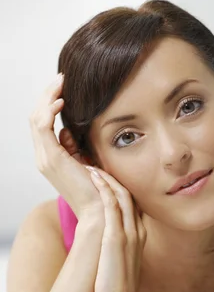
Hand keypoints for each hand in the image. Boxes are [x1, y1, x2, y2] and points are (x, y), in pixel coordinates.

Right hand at [29, 74, 105, 219]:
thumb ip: (74, 148)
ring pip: (36, 118)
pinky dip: (49, 110)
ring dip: (47, 97)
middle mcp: (43, 157)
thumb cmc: (98, 191)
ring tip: (60, 83)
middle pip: (36, 117)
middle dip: (46, 95)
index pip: (42, 124)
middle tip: (61, 78)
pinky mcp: (52, 158)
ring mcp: (45, 158)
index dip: (49, 103)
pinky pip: (42, 126)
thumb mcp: (85, 164)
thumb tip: (67, 131)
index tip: (63, 88)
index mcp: (50, 158)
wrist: (99, 212)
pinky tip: (61, 100)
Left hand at [89, 168, 146, 291]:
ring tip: (92, 167)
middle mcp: (137, 233)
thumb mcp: (122, 266)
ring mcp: (128, 235)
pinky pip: (112, 206)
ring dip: (107, 179)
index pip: (132, 207)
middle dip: (113, 179)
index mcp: (139, 239)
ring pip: (121, 196)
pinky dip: (104, 189)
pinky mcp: (116, 239)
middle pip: (128, 196)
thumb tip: (107, 248)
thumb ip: (119, 253)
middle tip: (97, 166)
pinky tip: (94, 177)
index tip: (106, 180)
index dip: (119, 190)